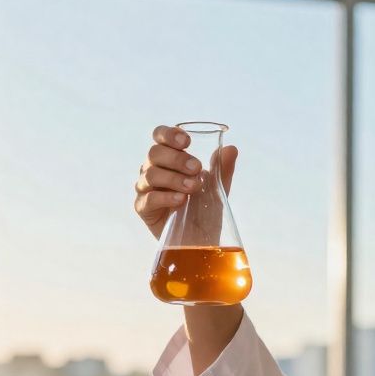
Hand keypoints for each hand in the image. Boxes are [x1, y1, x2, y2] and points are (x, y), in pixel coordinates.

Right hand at [133, 124, 237, 239]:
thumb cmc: (205, 210)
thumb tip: (231, 148)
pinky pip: (148, 198)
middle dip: (177, 159)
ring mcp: (146, 189)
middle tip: (197, 168)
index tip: (187, 142)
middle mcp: (153, 169)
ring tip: (193, 187)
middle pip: (154, 153)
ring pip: (150, 174)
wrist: (201, 241)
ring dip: (174, 178)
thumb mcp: (218, 188)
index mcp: (168, 158)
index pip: (160, 136)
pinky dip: (165, 197)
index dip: (169, 134)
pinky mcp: (143, 209)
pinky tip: (180, 200)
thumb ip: (223, 168)